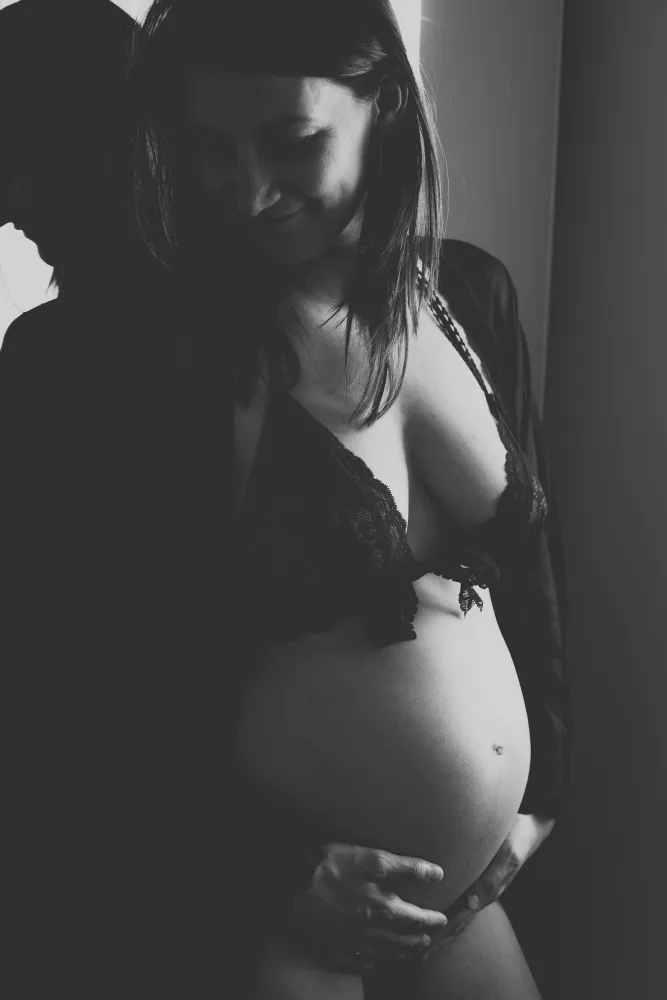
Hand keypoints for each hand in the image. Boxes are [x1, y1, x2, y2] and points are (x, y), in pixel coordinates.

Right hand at [288, 843, 448, 973]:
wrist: (290, 883)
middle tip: (428, 941)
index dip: (431, 919)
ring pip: (382, 954)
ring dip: (399, 953)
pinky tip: (372, 963)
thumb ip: (407, 867)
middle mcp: (370, 932)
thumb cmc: (331, 866)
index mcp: (383, 910)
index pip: (416, 919)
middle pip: (401, 941)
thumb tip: (437, 874)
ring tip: (409, 953)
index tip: (442, 920)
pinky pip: (355, 962)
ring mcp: (350, 943)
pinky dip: (369, 964)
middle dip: (417, 941)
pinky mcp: (331, 947)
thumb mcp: (372, 858)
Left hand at [421, 813, 555, 959]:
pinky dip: (449, 913)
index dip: (442, 933)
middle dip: (439, 939)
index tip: (424, 946)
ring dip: (442, 930)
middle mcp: (481, 895)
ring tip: (423, 944)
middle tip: (417, 955)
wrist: (530, 829)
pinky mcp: (477, 880)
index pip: (460, 920)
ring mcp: (480, 889)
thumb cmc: (516, 838)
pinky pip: (461, 901)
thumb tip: (472, 903)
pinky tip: (438, 916)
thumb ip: (492, 879)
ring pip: (459, 915)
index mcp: (486, 893)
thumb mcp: (507, 856)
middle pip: (457, 923)